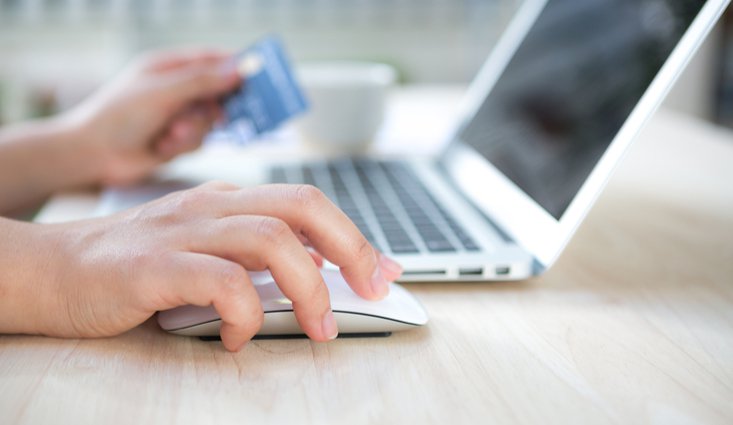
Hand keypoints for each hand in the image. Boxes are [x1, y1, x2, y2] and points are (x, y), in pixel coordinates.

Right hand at [11, 183, 402, 350]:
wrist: (53, 269)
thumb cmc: (136, 267)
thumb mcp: (206, 251)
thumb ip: (256, 257)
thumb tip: (317, 271)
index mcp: (229, 201)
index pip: (308, 202)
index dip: (355, 235)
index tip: (385, 270)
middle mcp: (212, 206)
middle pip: (303, 206)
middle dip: (351, 249)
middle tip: (371, 292)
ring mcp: (183, 230)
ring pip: (271, 239)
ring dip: (308, 289)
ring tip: (316, 327)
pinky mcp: (153, 265)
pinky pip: (221, 281)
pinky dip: (245, 314)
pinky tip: (239, 338)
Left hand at [66, 49, 240, 184]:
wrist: (93, 155)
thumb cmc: (119, 115)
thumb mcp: (164, 92)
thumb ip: (203, 81)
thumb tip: (239, 70)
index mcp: (168, 67)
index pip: (210, 59)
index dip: (234, 65)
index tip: (258, 74)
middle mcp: (175, 89)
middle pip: (217, 92)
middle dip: (216, 106)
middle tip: (225, 115)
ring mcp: (176, 115)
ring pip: (210, 121)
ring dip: (193, 130)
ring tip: (171, 134)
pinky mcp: (176, 140)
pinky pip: (199, 140)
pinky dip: (183, 144)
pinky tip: (162, 146)